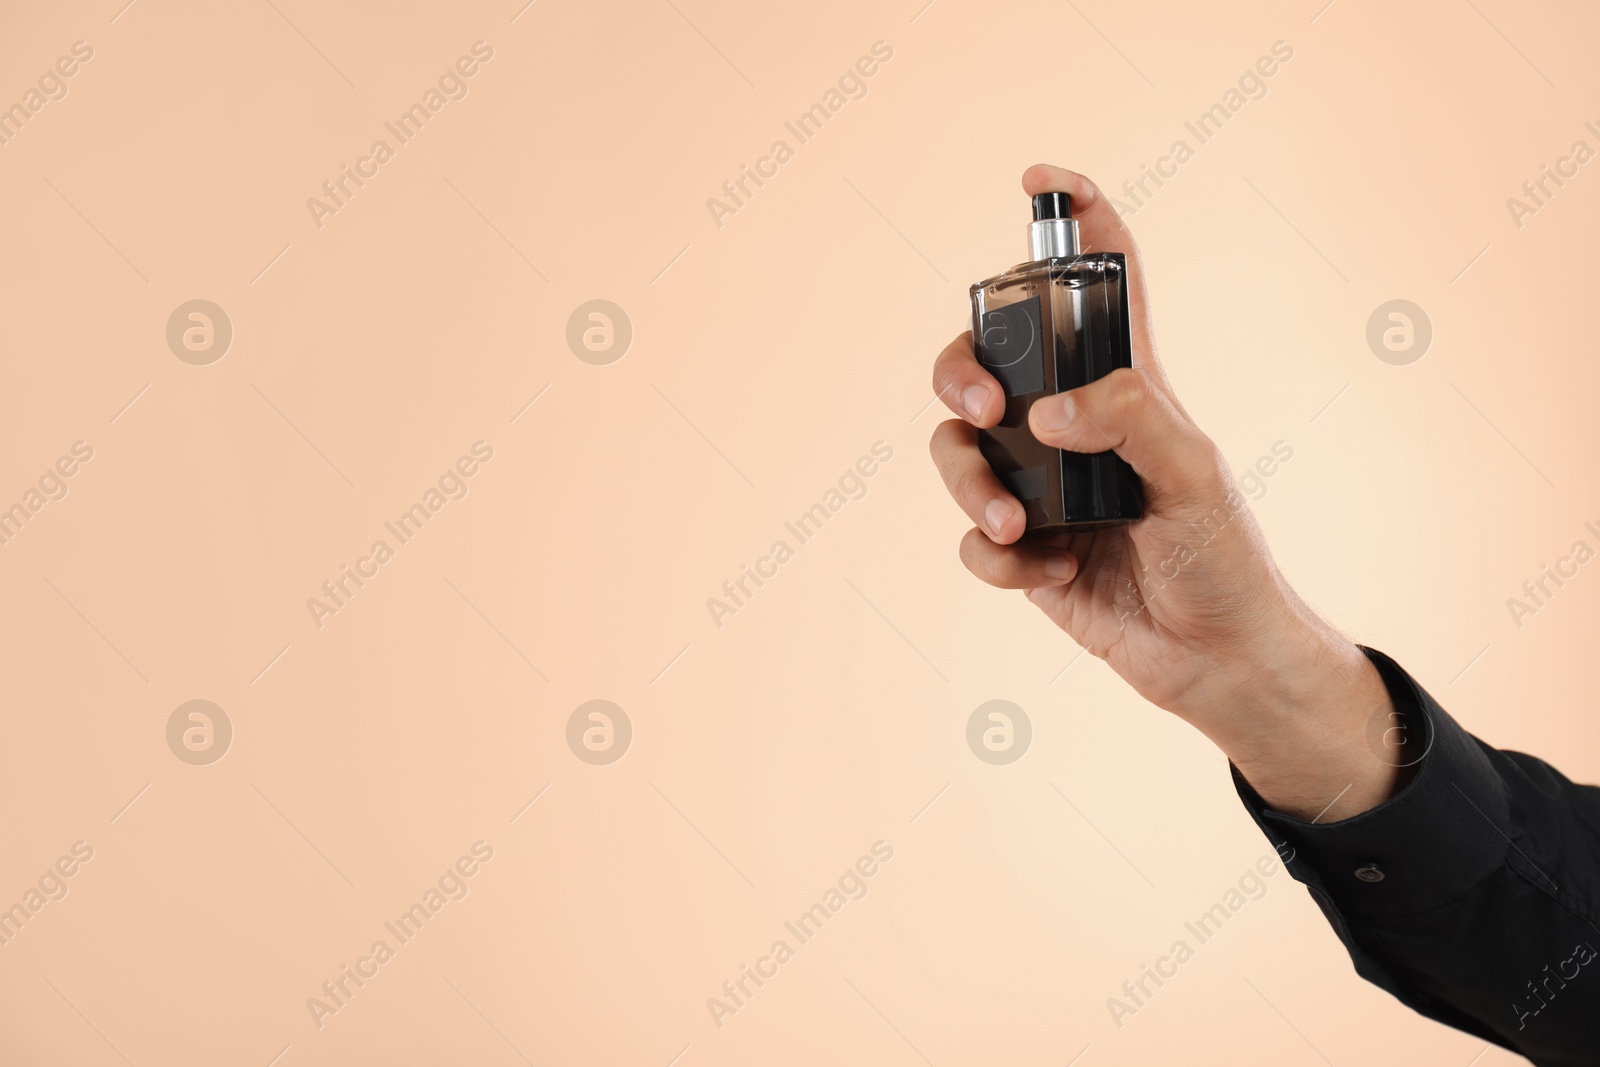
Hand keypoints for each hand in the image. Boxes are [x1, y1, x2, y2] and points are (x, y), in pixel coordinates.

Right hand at [930, 165, 1397, 819]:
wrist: (1216, 663)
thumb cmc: (1224, 558)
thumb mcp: (1193, 473)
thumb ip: (1128, 419)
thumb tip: (1044, 409)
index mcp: (1128, 388)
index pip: (1102, 282)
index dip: (1074, 221)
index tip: (1038, 182)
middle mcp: (1075, 428)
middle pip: (987, 360)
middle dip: (962, 370)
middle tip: (984, 406)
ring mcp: (1042, 488)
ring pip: (960, 451)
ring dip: (970, 482)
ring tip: (1013, 523)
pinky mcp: (1024, 552)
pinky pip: (974, 539)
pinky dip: (996, 555)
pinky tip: (1047, 572)